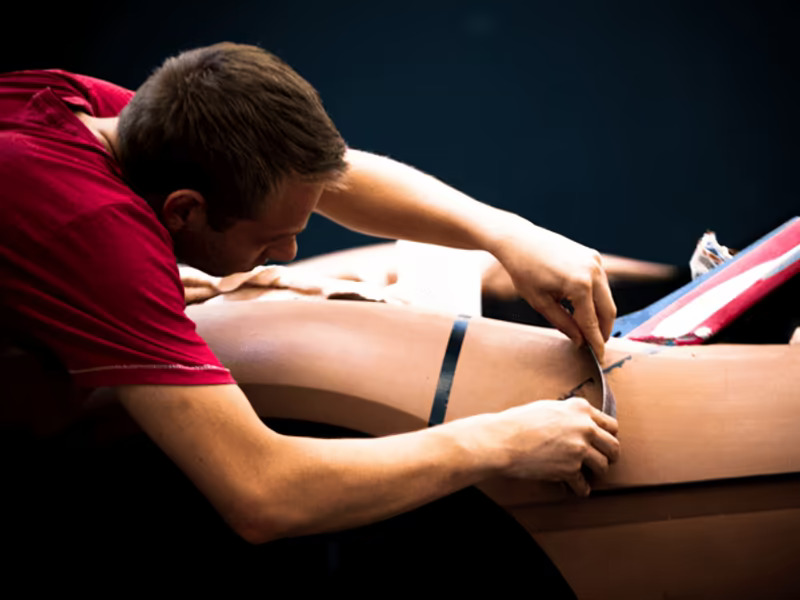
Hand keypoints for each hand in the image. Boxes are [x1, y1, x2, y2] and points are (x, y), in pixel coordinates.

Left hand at [490, 219, 616, 359]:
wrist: (518, 241)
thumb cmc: (524, 271)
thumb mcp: (540, 303)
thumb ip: (563, 323)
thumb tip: (580, 340)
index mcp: (580, 285)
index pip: (592, 321)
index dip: (596, 342)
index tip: (599, 357)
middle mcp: (593, 271)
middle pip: (608, 310)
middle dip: (603, 330)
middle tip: (596, 346)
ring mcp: (595, 261)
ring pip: (607, 297)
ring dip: (600, 314)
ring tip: (588, 330)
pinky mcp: (593, 256)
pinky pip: (601, 283)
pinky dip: (595, 298)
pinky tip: (583, 308)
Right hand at [493, 397, 619, 495]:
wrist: (504, 440)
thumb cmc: (518, 422)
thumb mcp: (548, 407)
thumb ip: (569, 414)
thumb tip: (577, 422)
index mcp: (580, 409)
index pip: (610, 424)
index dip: (608, 435)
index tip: (605, 441)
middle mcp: (585, 427)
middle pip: (613, 446)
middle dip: (611, 455)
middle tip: (606, 460)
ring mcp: (579, 449)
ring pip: (603, 465)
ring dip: (597, 472)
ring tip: (591, 474)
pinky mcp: (571, 469)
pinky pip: (584, 484)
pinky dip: (581, 489)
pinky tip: (579, 489)